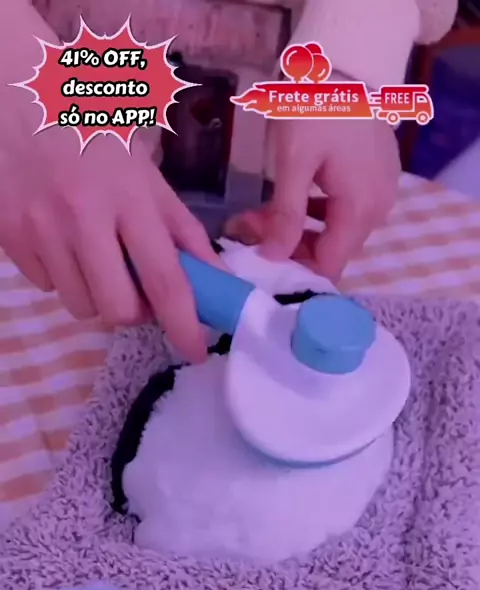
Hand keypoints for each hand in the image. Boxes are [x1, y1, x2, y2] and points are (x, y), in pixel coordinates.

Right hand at [0, 115, 219, 361]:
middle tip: (135, 287)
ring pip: (79, 305)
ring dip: (96, 293)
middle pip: (117, 309)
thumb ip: (182, 229)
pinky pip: (46, 286)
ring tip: (94, 254)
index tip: (197, 351)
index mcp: (128, 197)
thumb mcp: (146, 173)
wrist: (16, 97)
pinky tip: (61, 240)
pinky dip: (61, 276)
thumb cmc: (95, 131)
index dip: (184, 324)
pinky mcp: (8, 235)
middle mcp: (82, 217)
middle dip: (133, 311)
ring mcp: (39, 229)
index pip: (164, 279)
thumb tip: (216, 281)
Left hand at [226, 117, 399, 281]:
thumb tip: (273, 257)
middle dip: (287, 246)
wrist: (346, 63)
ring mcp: (379, 195)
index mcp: (360, 210)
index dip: (293, 271)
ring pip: (333, 232)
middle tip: (248, 226)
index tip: (257, 260)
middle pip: (330, 250)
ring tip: (257, 213)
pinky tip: (287, 199)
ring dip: (296, 229)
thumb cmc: (315, 109)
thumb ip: (286, 214)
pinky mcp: (375, 181)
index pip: (329, 266)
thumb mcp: (294, 162)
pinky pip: (342, 212)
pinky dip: (313, 213)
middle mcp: (377, 211)